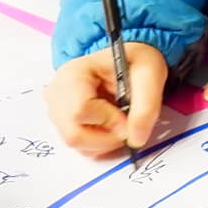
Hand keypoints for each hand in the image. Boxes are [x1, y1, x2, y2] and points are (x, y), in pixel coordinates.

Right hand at [44, 42, 166, 155]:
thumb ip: (146, 107)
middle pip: (73, 134)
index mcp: (73, 74)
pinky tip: (111, 126)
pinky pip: (80, 146)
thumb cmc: (134, 62)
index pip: (80, 111)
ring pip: (77, 143)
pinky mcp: (62, 123)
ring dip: (105, 142)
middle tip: (128, 126)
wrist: (126, 61)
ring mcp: (56, 110)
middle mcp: (57, 93)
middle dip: (107, 138)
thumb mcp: (150, 75)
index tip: (129, 118)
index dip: (109, 122)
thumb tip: (135, 140)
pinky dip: (100, 144)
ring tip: (120, 120)